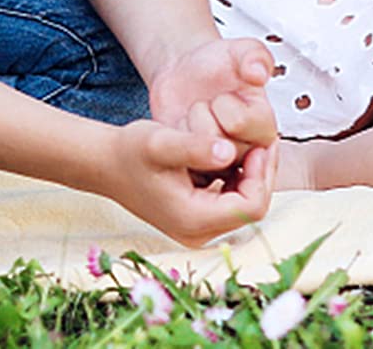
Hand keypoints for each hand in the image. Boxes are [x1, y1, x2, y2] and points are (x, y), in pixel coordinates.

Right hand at [108, 121, 273, 246]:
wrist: (108, 164)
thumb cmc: (132, 150)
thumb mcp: (163, 142)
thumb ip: (195, 147)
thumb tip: (229, 152)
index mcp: (193, 220)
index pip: (252, 206)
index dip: (263, 173)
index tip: (260, 143)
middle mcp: (197, 233)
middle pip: (253, 208)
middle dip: (263, 173)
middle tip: (264, 140)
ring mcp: (196, 229)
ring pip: (245, 205)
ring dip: (254, 175)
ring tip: (252, 143)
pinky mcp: (196, 219)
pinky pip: (233, 202)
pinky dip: (241, 178)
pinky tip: (236, 154)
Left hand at [148, 37, 277, 156]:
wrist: (187, 73)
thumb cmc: (217, 63)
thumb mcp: (240, 49)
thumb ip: (255, 55)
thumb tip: (259, 74)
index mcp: (264, 126)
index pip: (239, 123)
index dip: (223, 103)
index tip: (226, 94)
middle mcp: (246, 151)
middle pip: (216, 144)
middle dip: (202, 115)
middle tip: (209, 103)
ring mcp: (218, 165)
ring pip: (195, 154)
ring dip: (186, 127)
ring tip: (195, 115)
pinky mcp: (194, 172)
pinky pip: (177, 166)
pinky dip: (173, 144)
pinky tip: (180, 130)